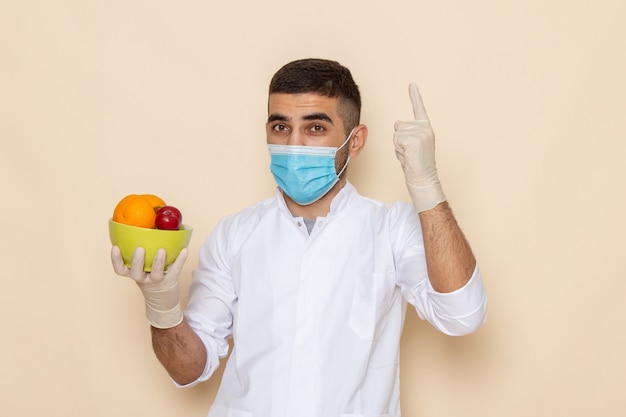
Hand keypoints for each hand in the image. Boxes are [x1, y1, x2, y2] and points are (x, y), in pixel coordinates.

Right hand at [111, 246, 187, 328]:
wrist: (163, 303)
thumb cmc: (151, 279)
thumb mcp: (142, 270)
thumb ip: (141, 255)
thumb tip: (143, 229)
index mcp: (134, 274)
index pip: (120, 270)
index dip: (115, 260)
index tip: (115, 247)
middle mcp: (143, 279)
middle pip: (136, 272)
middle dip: (136, 261)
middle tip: (139, 248)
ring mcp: (157, 282)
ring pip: (156, 273)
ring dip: (158, 262)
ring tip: (161, 250)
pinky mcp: (170, 282)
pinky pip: (175, 270)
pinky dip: (180, 260)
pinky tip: (184, 250)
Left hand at [393, 83, 445, 211]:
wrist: (423, 178)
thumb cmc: (415, 165)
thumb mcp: (409, 145)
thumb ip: (404, 133)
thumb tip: (397, 121)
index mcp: (426, 128)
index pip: (419, 109)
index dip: (415, 96)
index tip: (412, 84)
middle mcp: (425, 128)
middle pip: (399, 126)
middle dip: (399, 141)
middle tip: (409, 153)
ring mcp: (420, 133)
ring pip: (396, 133)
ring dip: (398, 147)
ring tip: (409, 155)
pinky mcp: (413, 139)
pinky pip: (396, 140)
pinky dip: (398, 150)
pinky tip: (408, 156)